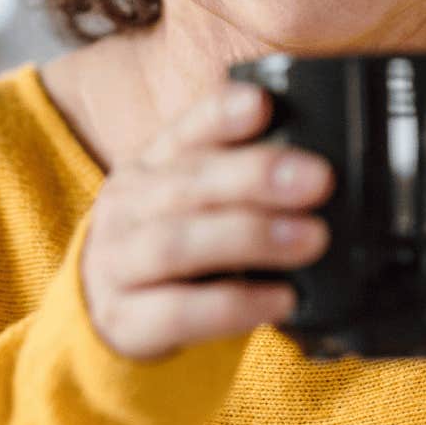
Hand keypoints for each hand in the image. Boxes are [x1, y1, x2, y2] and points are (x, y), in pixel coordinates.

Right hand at [81, 81, 334, 360]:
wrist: (106, 314)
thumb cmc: (173, 253)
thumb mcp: (192, 206)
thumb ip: (236, 181)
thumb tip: (316, 167)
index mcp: (147, 169)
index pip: (182, 132)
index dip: (219, 116)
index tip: (262, 103)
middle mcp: (126, 208)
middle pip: (185, 184)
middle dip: (254, 177)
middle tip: (319, 178)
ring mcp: (117, 264)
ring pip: (176, 244)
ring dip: (249, 237)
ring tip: (312, 238)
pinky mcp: (122, 320)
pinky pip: (177, 312)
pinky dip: (235, 305)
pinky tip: (282, 299)